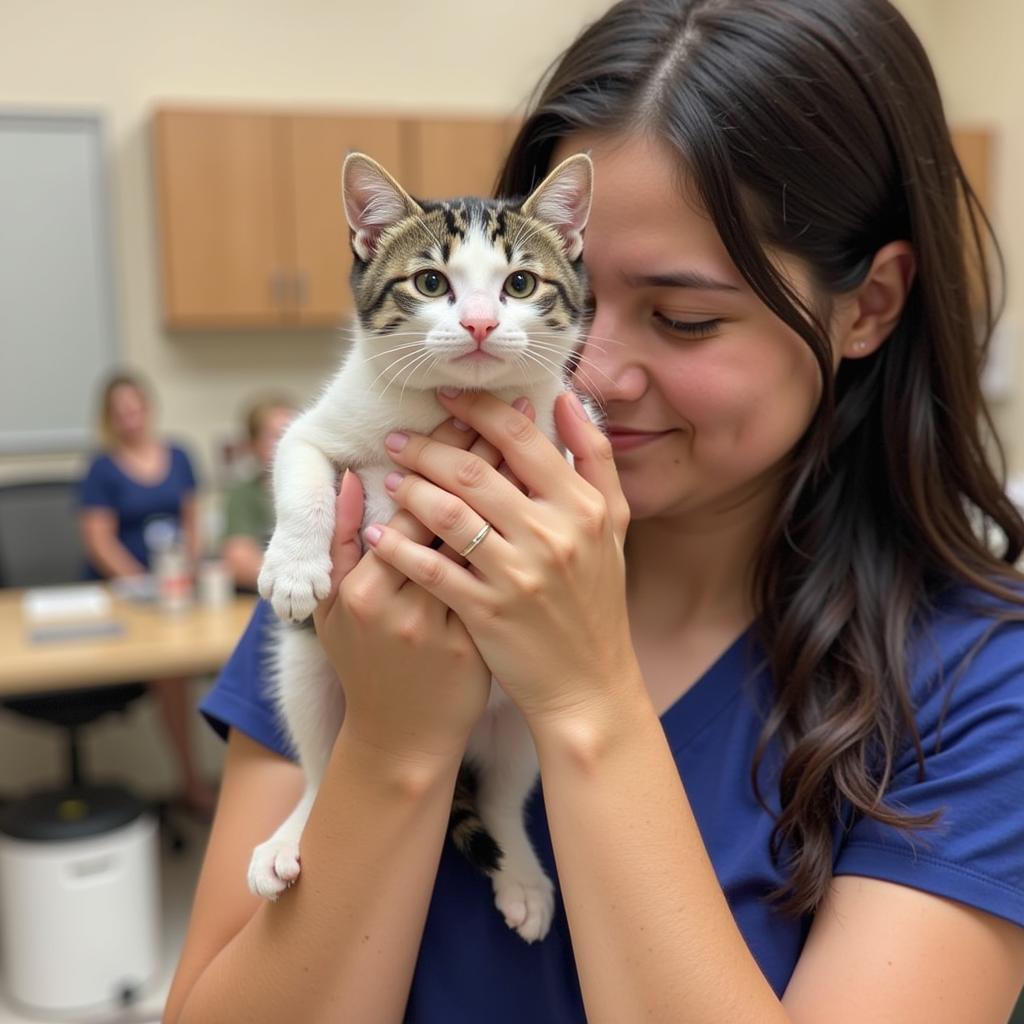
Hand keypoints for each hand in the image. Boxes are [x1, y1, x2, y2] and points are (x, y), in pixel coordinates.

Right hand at [312, 415, 527, 763]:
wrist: (403, 738)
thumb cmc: (365, 663)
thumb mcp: (333, 609)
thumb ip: (337, 545)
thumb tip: (347, 480)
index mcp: (364, 589)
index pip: (409, 504)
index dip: (440, 453)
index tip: (464, 412)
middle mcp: (405, 608)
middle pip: (453, 513)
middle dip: (485, 454)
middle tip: (510, 406)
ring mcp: (449, 629)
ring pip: (489, 543)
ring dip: (514, 487)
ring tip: (535, 438)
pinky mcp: (482, 644)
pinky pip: (506, 577)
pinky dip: (526, 536)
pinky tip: (546, 499)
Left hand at [362, 389, 636, 727]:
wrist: (589, 682)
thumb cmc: (597, 598)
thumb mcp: (613, 524)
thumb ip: (595, 458)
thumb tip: (562, 399)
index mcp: (582, 507)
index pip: (521, 440)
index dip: (478, 412)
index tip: (447, 397)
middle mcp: (552, 535)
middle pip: (475, 472)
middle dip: (428, 448)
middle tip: (397, 438)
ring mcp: (518, 575)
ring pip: (448, 514)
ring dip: (409, 490)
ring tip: (388, 479)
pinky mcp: (487, 612)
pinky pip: (431, 568)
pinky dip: (399, 547)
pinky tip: (376, 534)